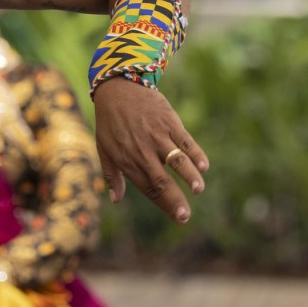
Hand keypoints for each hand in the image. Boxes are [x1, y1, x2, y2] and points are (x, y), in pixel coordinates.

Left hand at [92, 79, 208, 222]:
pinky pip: (184, 140)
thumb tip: (116, 200)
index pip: (149, 189)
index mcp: (128, 161)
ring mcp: (157, 136)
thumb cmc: (110, 121)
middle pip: (162, 181)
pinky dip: (195, 153)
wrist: (117, 88)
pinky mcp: (168, 122)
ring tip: (198, 189)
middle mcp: (143, 152)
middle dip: (175, 200)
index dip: (164, 205)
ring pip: (175, 160)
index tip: (178, 217)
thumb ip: (111, 175)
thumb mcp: (104, 149)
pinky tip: (204, 166)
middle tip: (186, 216)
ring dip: (188, 176)